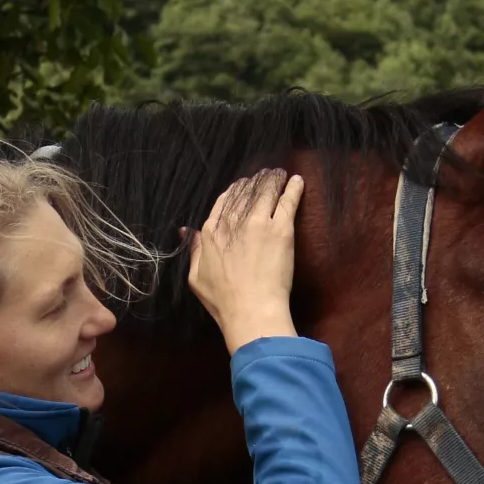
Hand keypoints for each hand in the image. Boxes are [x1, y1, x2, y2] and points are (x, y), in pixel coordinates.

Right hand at [186, 170, 303, 353]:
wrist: (250, 309)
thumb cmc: (223, 301)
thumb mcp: (196, 277)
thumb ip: (193, 250)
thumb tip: (185, 231)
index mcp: (211, 232)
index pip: (224, 202)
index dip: (235, 191)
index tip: (242, 186)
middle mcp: (233, 222)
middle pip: (245, 194)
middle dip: (255, 182)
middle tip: (264, 175)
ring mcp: (258, 222)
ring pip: (265, 192)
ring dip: (273, 180)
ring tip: (280, 174)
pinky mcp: (281, 229)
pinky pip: (288, 202)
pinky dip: (293, 189)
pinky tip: (298, 181)